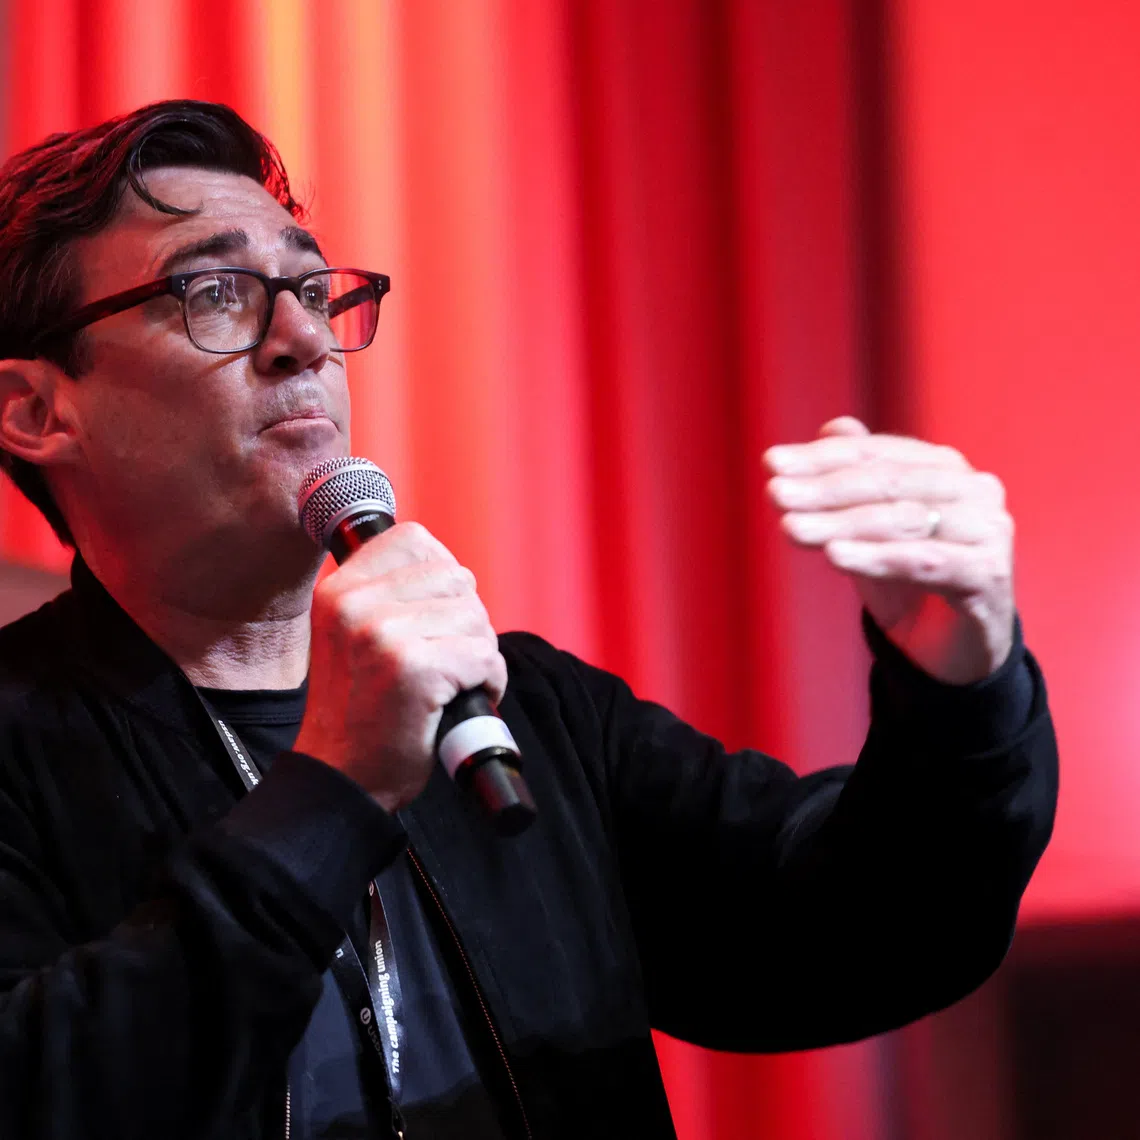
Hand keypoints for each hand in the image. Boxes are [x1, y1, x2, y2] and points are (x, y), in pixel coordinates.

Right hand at [293, 522, 506, 811]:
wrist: (343, 778)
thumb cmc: (361, 711)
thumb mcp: (352, 636)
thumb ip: (388, 596)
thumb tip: (453, 572)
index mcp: (338, 590)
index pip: (413, 540)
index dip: (442, 576)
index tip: (435, 616)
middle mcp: (354, 605)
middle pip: (456, 578)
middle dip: (465, 621)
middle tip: (446, 659)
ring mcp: (382, 636)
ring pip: (475, 617)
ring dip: (478, 653)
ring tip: (451, 682)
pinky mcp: (414, 670)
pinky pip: (485, 656)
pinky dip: (489, 681)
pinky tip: (462, 700)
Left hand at [764, 417, 1014, 683]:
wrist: (949, 651)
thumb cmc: (907, 584)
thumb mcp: (869, 530)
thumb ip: (856, 480)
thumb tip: (832, 426)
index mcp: (944, 468)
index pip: (876, 454)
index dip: (822, 457)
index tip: (770, 464)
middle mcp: (974, 489)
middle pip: (887, 483)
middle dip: (824, 488)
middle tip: (774, 493)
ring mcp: (988, 530)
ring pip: (902, 520)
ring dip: (839, 523)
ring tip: (790, 527)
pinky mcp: (989, 574)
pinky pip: (924, 561)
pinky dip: (877, 557)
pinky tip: (834, 555)